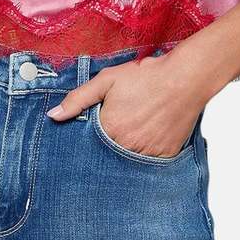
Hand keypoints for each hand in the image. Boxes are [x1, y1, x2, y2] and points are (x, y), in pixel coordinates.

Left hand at [46, 53, 202, 157]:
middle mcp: (126, 146)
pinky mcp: (165, 155)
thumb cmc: (146, 76)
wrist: (185, 78)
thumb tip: (53, 116)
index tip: (96, 130)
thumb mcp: (107, 80)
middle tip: (119, 127)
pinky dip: (146, 153)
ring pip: (128, 160)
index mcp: (109, 129)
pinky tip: (149, 135)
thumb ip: (78, 99)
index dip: (91, 137)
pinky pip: (149, 162)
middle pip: (108, 154)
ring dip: (126, 151)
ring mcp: (147, 153)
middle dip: (108, 145)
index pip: (90, 144)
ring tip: (134, 130)